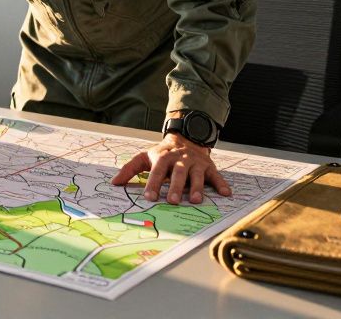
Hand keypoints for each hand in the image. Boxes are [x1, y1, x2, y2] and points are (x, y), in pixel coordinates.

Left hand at [110, 134, 231, 203]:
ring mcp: (196, 163)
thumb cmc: (163, 153)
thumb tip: (114, 183)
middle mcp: (181, 160)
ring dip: (197, 187)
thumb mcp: (145, 157)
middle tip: (172, 201)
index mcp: (163, 157)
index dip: (153, 184)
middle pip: (178, 173)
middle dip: (175, 187)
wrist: (186, 138)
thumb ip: (130, 169)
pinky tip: (226, 194)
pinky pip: (216, 176)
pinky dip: (221, 184)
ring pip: (196, 175)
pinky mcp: (209, 166)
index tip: (149, 197)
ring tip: (195, 200)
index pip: (157, 171)